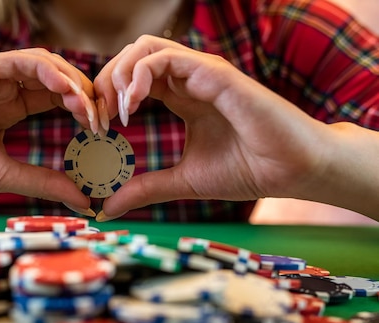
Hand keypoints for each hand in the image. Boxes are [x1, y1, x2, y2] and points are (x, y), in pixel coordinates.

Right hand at [0, 48, 95, 211]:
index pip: (55, 97)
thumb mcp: (5, 176)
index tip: (102, 133)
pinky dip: (47, 71)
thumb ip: (44, 182)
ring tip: (87, 108)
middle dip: (84, 94)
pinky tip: (66, 91)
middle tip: (103, 119)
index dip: (82, 109)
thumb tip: (87, 202)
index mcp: (8, 108)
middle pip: (55, 78)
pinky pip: (18, 61)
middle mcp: (0, 88)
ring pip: (42, 64)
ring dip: (70, 81)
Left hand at [94, 35, 330, 219]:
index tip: (97, 130)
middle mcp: (188, 79)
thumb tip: (105, 209)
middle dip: (103, 82)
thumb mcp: (182, 181)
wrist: (292, 171)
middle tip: (98, 118)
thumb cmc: (247, 170)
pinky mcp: (214, 73)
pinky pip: (165, 57)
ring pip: (143, 48)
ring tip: (114, 112)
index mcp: (181, 97)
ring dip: (117, 75)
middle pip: (130, 57)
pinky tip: (132, 107)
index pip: (131, 80)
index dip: (107, 99)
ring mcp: (201, 72)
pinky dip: (139, 76)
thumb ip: (144, 189)